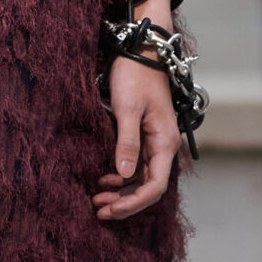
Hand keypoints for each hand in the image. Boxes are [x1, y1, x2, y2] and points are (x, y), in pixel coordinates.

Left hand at [93, 56, 180, 222]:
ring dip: (122, 192)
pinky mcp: (146, 137)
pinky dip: (121, 178)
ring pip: (141, 179)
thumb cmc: (134, 76)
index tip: (110, 210)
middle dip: (125, 202)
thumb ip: (126, 143)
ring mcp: (156, 143)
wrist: (141, 51)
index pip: (154, 186)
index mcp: (164, 142)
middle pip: (148, 187)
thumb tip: (123, 175)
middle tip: (98, 209)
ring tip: (97, 198)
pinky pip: (136, 166)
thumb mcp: (126, 109)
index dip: (133, 203)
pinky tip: (104, 180)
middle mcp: (164, 146)